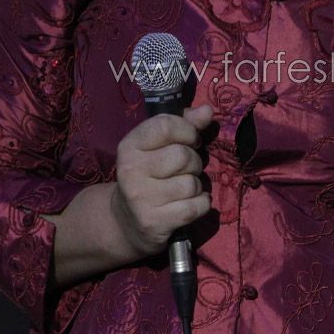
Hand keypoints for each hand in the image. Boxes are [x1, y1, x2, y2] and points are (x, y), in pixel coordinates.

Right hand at [110, 105, 214, 256]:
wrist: (127, 222)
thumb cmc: (150, 175)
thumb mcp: (159, 146)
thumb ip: (184, 125)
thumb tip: (207, 110)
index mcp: (129, 146)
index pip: (165, 125)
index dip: (187, 131)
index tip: (190, 140)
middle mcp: (131, 171)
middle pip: (182, 156)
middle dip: (194, 162)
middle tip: (185, 170)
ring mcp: (141, 199)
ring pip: (191, 183)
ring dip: (196, 186)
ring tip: (183, 189)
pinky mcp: (154, 223)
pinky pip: (196, 206)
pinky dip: (201, 204)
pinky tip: (188, 205)